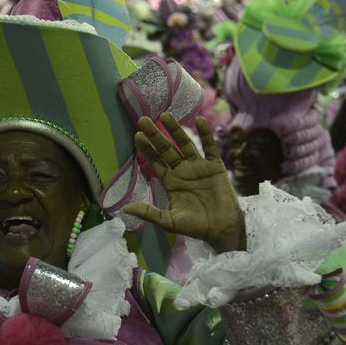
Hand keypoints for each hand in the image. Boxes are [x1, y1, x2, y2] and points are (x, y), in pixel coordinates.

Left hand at [123, 113, 245, 252]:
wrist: (221, 229)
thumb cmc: (195, 226)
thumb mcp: (169, 221)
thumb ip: (149, 212)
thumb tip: (124, 209)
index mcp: (170, 181)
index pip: (156, 161)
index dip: (147, 149)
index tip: (137, 135)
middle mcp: (182, 170)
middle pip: (166, 148)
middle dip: (155, 135)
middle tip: (143, 120)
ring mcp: (198, 166)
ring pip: (185, 144)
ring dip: (176, 130)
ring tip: (166, 115)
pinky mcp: (215, 166)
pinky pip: (209, 147)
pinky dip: (205, 134)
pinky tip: (199, 121)